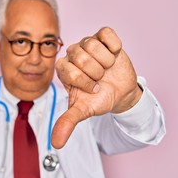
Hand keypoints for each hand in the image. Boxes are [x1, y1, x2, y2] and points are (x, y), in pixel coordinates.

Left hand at [51, 27, 142, 148]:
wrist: (120, 92)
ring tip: (107, 68)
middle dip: (95, 72)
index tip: (92, 89)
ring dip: (106, 61)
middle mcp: (72, 54)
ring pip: (92, 44)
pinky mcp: (102, 35)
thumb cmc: (99, 100)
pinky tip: (114, 55)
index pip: (69, 71)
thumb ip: (67, 122)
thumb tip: (56, 143)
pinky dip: (114, 46)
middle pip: (80, 56)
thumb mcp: (83, 111)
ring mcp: (87, 43)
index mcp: (63, 69)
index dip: (85, 82)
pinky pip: (107, 33)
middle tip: (100, 78)